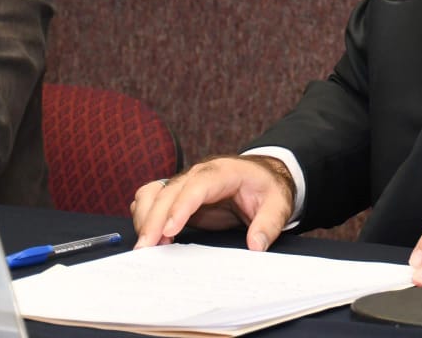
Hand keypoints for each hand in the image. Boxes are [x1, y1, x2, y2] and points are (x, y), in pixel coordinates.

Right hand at [130, 154, 295, 251]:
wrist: (262, 178)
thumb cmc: (267, 189)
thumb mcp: (278, 204)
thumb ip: (268, 224)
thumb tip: (255, 245)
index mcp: (225, 172)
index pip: (198, 185)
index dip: (181, 206)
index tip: (169, 230)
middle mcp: (199, 173)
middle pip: (169, 191)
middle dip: (153, 219)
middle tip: (146, 249)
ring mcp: (185, 182)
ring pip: (154, 192)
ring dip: (144, 217)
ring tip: (146, 246)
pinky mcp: (177, 194)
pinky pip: (151, 197)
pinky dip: (143, 215)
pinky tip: (149, 238)